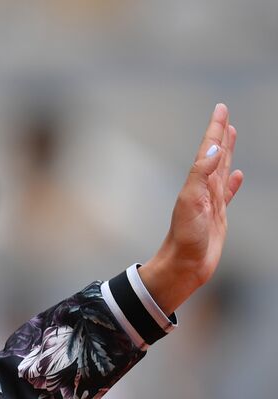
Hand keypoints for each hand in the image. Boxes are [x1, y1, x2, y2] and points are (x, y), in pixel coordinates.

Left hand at [141, 103, 244, 313]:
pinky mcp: (217, 216)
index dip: (215, 129)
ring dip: (227, 152)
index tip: (221, 108)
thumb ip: (201, 175)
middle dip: (220, 134)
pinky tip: (238, 175)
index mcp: (197, 183)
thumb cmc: (184, 237)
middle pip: (215, 155)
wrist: (182, 266)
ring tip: (231, 135)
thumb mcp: (190, 203)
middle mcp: (203, 189)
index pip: (209, 149)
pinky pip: (228, 193)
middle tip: (225, 116)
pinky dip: (233, 182)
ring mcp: (211, 202)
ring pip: (221, 170)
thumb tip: (214, 150)